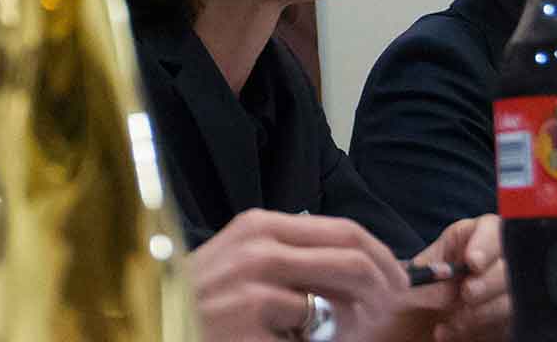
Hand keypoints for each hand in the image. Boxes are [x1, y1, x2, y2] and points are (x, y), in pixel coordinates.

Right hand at [188, 208, 406, 341]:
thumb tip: (359, 267)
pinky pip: (302, 338)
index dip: (383, 255)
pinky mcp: (249, 322)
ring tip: (340, 337)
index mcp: (262, 225)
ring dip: (350, 326)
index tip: (400, 278)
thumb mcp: (242, 262)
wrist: (156, 322)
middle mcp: (261, 247)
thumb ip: (291, 255)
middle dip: (385, 287)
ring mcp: (254, 286)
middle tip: (393, 311)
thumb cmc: (201, 299)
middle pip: (353, 259)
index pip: (346, 229)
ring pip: (332, 304)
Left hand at [391, 214, 507, 341]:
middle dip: (489, 280)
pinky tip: (452, 333)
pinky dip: (479, 331)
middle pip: (509, 263)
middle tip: (468, 293)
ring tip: (454, 320)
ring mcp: (503, 291)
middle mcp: (492, 260)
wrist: (415, 325)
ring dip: (484, 311)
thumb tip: (446, 286)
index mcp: (470, 237)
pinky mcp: (504, 319)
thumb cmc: (413, 292)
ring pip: (510, 297)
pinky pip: (503, 325)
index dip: (486, 244)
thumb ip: (427, 278)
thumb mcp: (410, 279)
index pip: (491, 228)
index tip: (472, 262)